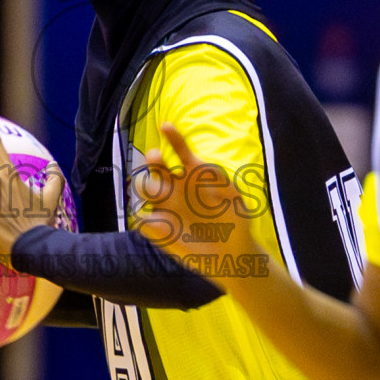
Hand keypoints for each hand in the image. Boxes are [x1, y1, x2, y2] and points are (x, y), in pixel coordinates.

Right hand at [134, 121, 265, 268]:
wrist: (231, 253)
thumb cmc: (235, 222)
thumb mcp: (236, 202)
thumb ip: (224, 186)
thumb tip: (206, 170)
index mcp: (193, 175)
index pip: (180, 151)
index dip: (173, 138)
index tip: (166, 126)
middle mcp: (175, 188)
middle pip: (156, 167)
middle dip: (154, 160)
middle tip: (156, 157)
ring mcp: (165, 207)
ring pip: (144, 189)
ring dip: (144, 185)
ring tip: (153, 188)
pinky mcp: (159, 230)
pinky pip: (143, 222)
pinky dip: (144, 220)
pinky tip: (156, 224)